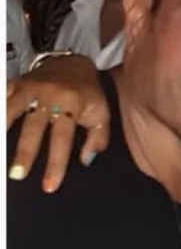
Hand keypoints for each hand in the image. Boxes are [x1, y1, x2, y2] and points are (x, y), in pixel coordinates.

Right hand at [7, 56, 110, 192]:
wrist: (74, 63)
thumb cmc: (88, 94)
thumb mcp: (102, 114)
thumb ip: (98, 138)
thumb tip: (85, 161)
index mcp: (71, 104)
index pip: (62, 139)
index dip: (56, 163)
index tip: (49, 186)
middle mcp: (48, 95)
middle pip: (32, 129)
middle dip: (24, 154)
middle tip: (16, 176)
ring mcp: (28, 88)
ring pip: (10, 111)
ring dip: (2, 130)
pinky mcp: (15, 84)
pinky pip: (3, 98)